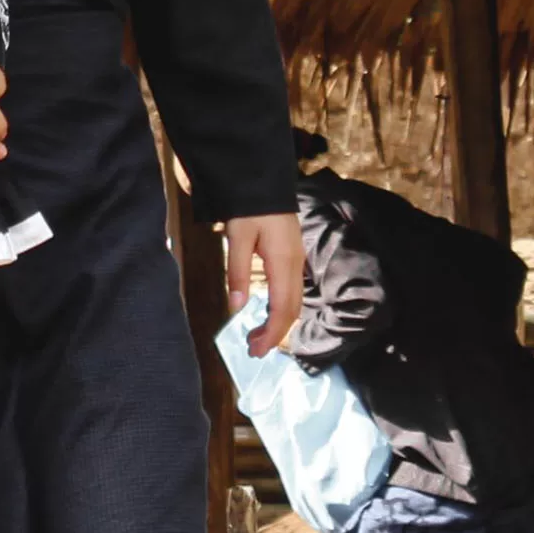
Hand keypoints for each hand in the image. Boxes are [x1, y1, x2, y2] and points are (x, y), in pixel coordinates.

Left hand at [226, 211, 305, 358]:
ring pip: (293, 301)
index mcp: (284, 263)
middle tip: (253, 350)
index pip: (282, 309)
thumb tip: (237, 307)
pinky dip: (280, 308)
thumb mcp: (237, 237)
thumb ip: (237, 272)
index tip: (256, 350)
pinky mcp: (292, 257)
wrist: (264, 182)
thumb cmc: (248, 208)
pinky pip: (291, 291)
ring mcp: (296, 261)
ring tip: (257, 337)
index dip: (271, 333)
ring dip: (277, 323)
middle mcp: (295, 265)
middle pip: (291, 309)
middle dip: (274, 334)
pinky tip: (267, 313)